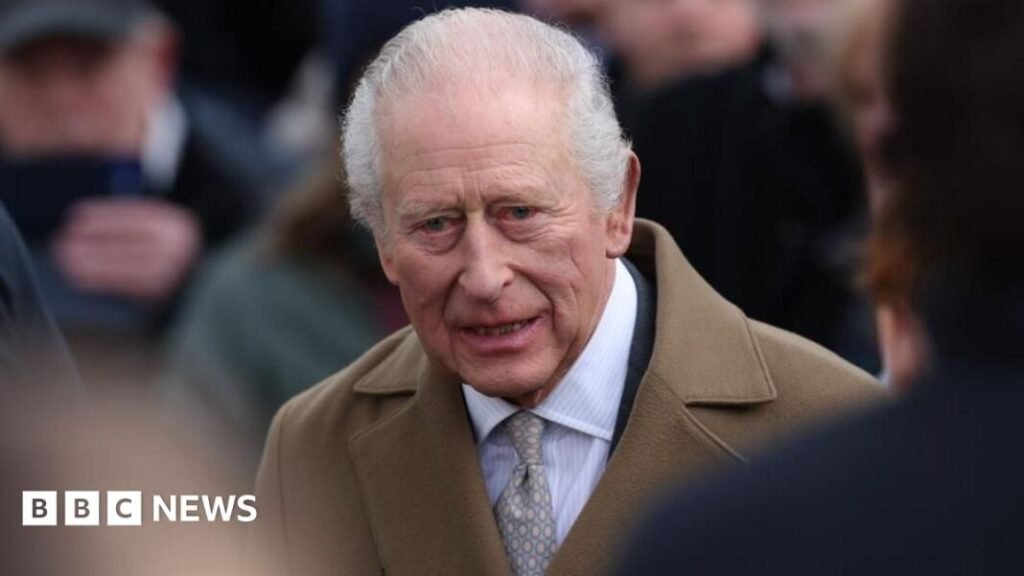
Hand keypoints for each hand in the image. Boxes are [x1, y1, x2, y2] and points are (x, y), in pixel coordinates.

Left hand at [53, 197, 202, 303]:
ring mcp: (170, 271)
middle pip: (123, 239)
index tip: (76, 214)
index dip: (101, 214)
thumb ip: (139, 220)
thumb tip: (91, 221)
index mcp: (176, 223)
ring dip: (88, 260)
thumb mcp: (167, 228)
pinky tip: (79, 276)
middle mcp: (175, 246)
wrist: (211, 285)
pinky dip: (98, 280)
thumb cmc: (178, 252)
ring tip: (65, 258)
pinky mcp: (162, 293)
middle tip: (62, 238)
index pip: (132, 214)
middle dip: (89, 238)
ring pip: (119, 262)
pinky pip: (123, 285)